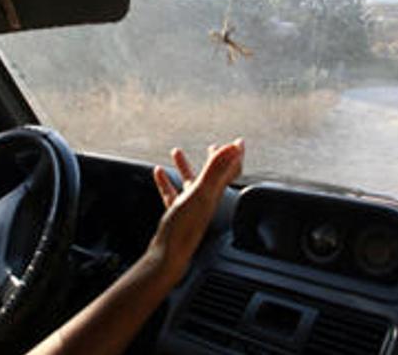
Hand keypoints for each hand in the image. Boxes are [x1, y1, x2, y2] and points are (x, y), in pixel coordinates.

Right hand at [148, 139, 243, 283]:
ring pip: (190, 183)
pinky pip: (171, 193)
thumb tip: (231, 148)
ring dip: (185, 167)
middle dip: (215, 160)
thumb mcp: (200, 193)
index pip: (230, 171)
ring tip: (176, 151)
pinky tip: (159, 173)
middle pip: (214, 176)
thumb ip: (215, 170)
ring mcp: (190, 208)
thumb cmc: (185, 228)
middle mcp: (205, 200)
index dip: (235, 155)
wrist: (168, 256)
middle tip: (216, 146)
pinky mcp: (175, 215)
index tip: (238, 142)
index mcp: (214, 194)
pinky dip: (166, 181)